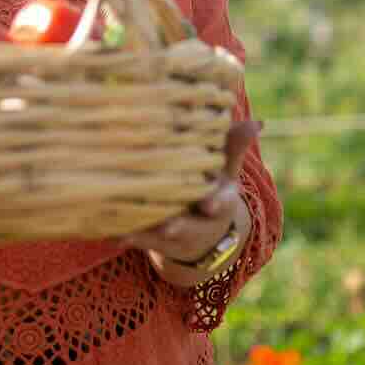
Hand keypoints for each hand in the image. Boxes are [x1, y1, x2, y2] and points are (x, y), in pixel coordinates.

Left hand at [120, 120, 260, 283]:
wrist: (202, 235)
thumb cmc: (211, 187)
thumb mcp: (226, 170)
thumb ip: (234, 146)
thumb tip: (256, 122)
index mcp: (220, 203)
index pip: (222, 204)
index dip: (216, 203)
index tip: (209, 204)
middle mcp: (198, 224)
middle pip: (189, 227)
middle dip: (178, 227)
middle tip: (168, 225)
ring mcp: (175, 236)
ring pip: (159, 239)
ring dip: (144, 236)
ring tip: (128, 232)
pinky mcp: (153, 242)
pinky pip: (138, 241)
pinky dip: (124, 237)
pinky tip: (109, 233)